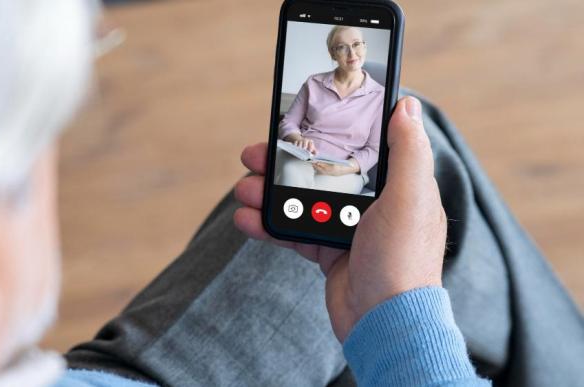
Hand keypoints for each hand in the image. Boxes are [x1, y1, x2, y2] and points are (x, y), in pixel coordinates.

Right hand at [234, 97, 445, 341]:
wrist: (385, 323)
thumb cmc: (402, 260)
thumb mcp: (410, 198)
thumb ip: (408, 152)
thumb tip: (408, 106)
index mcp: (394, 186)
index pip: (356, 147)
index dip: (327, 132)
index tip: (299, 120)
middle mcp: (370, 204)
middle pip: (319, 171)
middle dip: (282, 162)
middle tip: (254, 155)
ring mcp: (346, 229)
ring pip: (300, 200)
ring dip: (268, 193)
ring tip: (243, 190)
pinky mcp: (327, 253)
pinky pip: (293, 231)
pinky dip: (268, 225)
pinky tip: (247, 220)